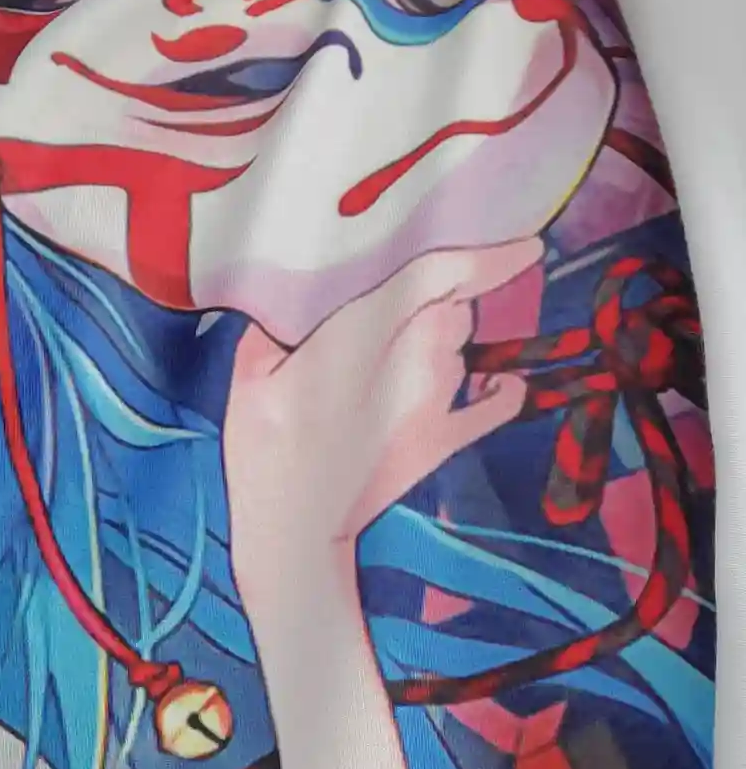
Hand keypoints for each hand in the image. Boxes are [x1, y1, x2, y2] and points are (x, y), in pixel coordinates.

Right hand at [222, 239, 536, 595]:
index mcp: (367, 329)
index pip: (438, 272)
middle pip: (453, 304)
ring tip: (411, 351)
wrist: (292, 527)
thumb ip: (287, 319)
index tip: (517, 242)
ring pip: (464, 345)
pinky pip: (498, 402)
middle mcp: (416, 356)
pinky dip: (500, 389)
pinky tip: (491, 382)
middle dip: (440, 297)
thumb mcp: (252, 369)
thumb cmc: (262, 446)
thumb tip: (308, 288)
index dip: (482, 253)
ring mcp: (438, 400)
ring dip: (447, 340)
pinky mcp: (445, 439)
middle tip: (405, 308)